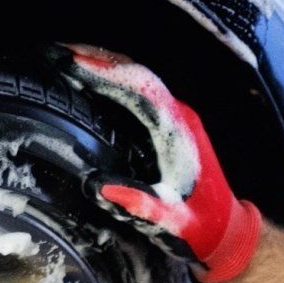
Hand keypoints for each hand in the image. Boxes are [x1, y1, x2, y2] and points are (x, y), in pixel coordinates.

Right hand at [63, 44, 263, 282]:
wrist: (226, 229)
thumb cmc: (202, 226)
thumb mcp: (173, 223)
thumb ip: (141, 205)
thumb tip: (100, 187)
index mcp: (179, 131)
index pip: (140, 87)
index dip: (106, 71)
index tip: (72, 63)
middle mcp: (178, 116)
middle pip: (135, 73)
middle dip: (97, 59)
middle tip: (57, 53)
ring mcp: (174, 117)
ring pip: (136, 78)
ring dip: (104, 66)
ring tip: (66, 59)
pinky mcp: (167, 124)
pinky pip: (137, 91)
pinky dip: (112, 82)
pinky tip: (88, 82)